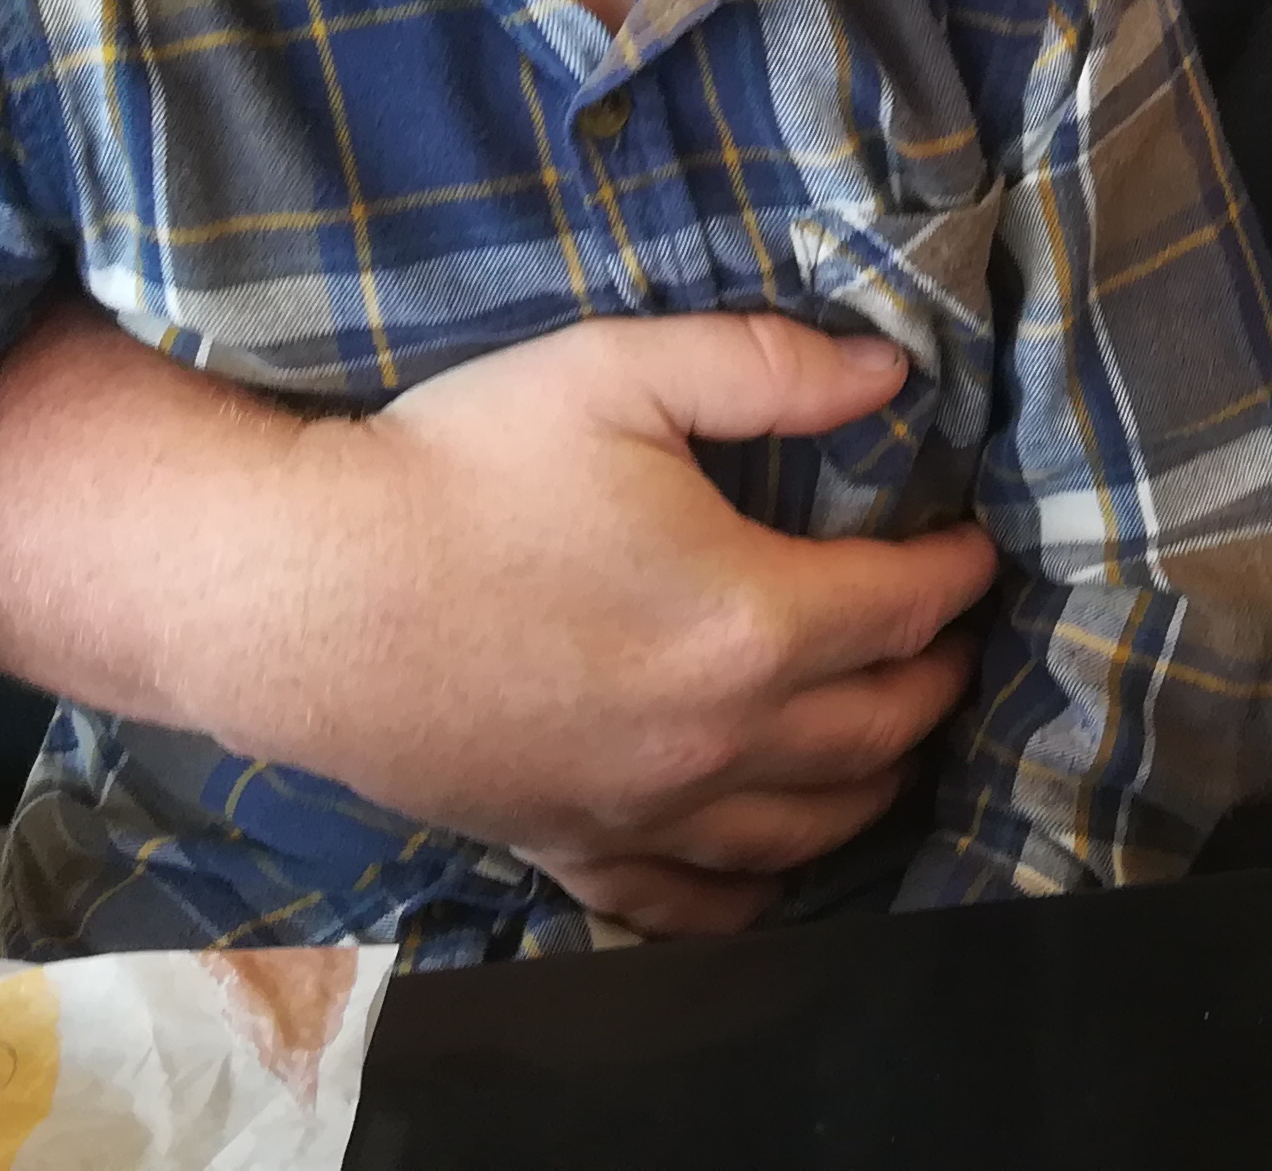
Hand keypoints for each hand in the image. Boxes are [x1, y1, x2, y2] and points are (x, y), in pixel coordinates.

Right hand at [0, 304, 997, 880]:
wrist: (297, 595)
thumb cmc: (456, 471)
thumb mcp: (616, 371)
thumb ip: (765, 369)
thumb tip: (889, 376)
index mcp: (750, 621)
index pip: (903, 608)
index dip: (954, 572)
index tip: (973, 544)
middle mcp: (718, 740)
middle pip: (879, 727)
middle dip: (936, 678)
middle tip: (951, 636)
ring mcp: (644, 811)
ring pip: (810, 827)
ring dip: (877, 782)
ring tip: (900, 738)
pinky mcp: (570, 848)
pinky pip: (691, 902)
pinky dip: (754, 893)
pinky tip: (775, 874)